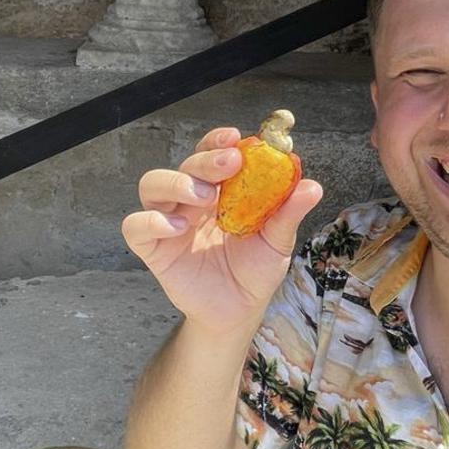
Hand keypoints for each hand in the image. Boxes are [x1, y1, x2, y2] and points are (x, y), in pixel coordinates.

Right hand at [121, 126, 322, 332]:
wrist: (240, 311)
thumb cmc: (255, 271)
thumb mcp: (277, 242)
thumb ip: (288, 214)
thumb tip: (312, 186)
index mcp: (219, 191)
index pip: (211, 154)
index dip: (217, 142)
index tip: (235, 137)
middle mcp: (190, 201)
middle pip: (185, 166)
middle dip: (205, 160)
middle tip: (229, 164)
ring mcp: (169, 223)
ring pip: (152, 186)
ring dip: (176, 183)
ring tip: (205, 197)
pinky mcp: (154, 249)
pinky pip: (135, 227)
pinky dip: (150, 221)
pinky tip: (177, 228)